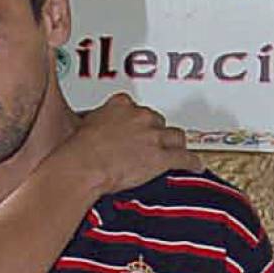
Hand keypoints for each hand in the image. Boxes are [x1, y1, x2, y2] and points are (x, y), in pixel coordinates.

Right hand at [42, 94, 194, 197]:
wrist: (83, 166)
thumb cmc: (78, 152)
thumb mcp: (83, 128)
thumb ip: (95, 125)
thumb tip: (91, 132)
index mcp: (120, 106)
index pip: (136, 107)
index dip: (138, 119)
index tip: (136, 125)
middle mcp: (140, 117)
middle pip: (158, 121)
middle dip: (156, 132)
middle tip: (151, 143)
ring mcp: (152, 137)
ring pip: (175, 136)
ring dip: (175, 144)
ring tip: (176, 150)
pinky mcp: (161, 157)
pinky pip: (184, 158)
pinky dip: (192, 162)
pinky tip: (195, 165)